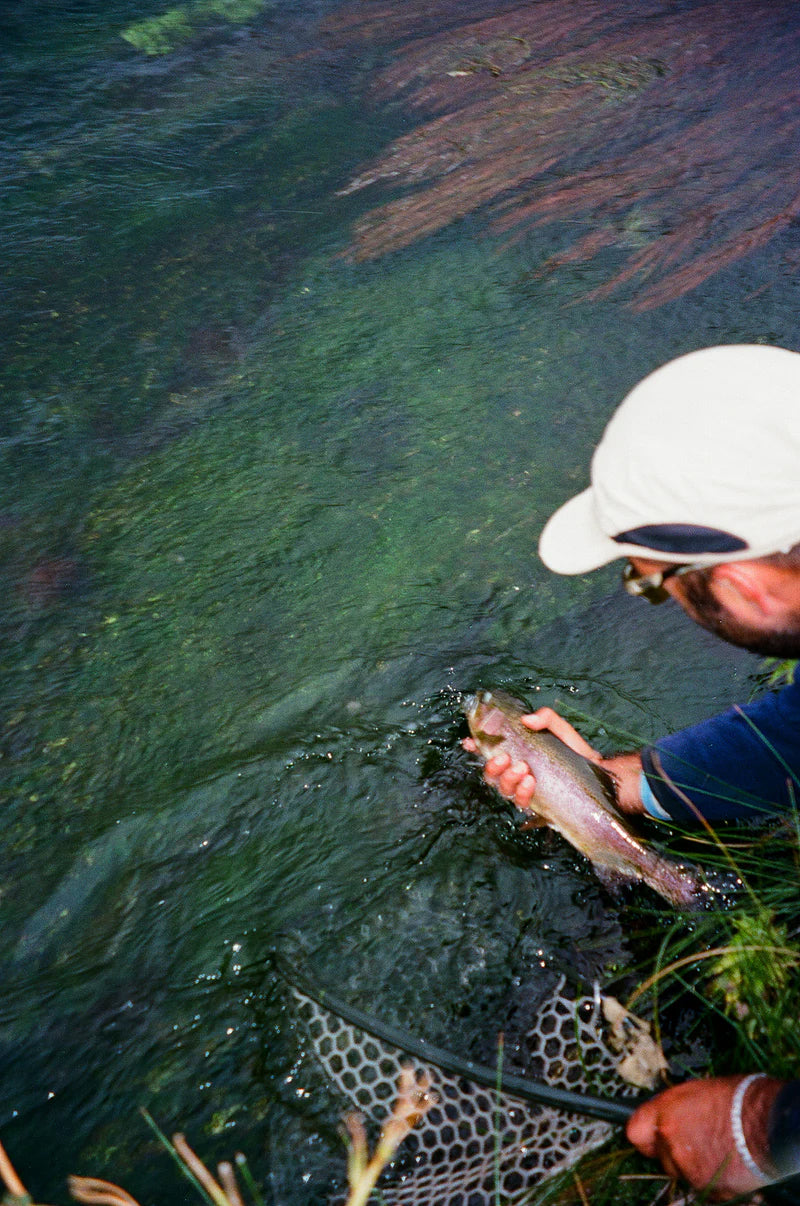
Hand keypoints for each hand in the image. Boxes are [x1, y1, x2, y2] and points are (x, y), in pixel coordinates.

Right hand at [462, 707, 600, 810]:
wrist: (598, 774)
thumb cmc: (575, 751)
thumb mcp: (561, 729)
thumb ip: (545, 718)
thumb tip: (526, 720)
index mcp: (518, 753)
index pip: (489, 751)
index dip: (476, 747)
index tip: (470, 742)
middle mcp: (516, 773)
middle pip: (490, 774)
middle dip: (492, 766)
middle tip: (506, 757)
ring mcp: (525, 790)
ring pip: (502, 789)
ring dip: (508, 778)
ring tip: (523, 769)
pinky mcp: (537, 804)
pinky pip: (521, 802)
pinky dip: (522, 792)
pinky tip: (531, 781)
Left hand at [626, 1075, 783, 1198]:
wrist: (767, 1123)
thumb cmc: (739, 1099)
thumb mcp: (697, 1090)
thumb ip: (675, 1106)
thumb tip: (669, 1113)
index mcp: (666, 1113)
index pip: (634, 1130)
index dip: (644, 1132)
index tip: (651, 1133)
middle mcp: (671, 1141)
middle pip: (658, 1154)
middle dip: (670, 1149)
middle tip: (692, 1139)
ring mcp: (688, 1167)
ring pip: (679, 1171)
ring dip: (689, 1163)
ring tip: (714, 1148)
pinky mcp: (707, 1186)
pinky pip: (700, 1184)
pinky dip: (709, 1176)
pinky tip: (725, 1160)